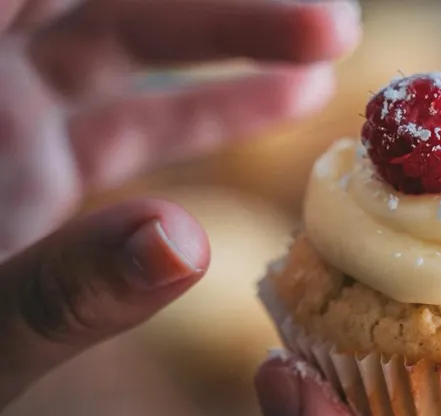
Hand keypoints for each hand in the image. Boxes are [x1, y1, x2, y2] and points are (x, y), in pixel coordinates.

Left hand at [0, 0, 359, 258]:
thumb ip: (65, 286)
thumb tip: (186, 245)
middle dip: (216, 4)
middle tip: (322, 14)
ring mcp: (13, 122)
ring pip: (129, 41)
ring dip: (235, 34)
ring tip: (334, 33)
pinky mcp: (45, 163)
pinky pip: (140, 120)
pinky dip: (215, 109)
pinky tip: (298, 96)